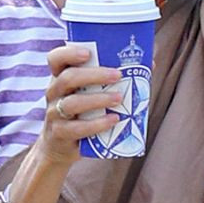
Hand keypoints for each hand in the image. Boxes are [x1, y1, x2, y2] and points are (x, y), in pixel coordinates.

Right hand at [35, 43, 124, 166]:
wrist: (59, 149)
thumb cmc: (80, 115)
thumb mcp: (87, 95)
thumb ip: (109, 80)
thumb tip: (149, 63)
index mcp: (60, 78)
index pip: (55, 59)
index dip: (68, 53)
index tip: (88, 53)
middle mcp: (54, 93)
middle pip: (68, 78)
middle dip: (94, 75)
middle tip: (118, 75)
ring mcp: (54, 114)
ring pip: (72, 103)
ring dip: (98, 99)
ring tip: (119, 98)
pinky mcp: (60, 134)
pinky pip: (77, 128)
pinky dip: (97, 124)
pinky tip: (113, 120)